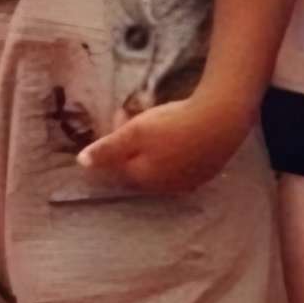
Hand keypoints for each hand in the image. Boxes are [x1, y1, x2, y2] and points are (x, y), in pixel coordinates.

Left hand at [77, 92, 249, 196]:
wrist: (222, 121)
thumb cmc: (173, 125)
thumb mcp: (134, 132)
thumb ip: (107, 150)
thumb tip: (81, 164)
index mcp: (142, 178)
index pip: (116, 165)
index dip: (113, 140)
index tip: (120, 115)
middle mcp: (163, 187)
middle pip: (137, 167)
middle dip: (130, 145)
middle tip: (134, 117)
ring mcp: (186, 183)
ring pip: (159, 167)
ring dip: (151, 149)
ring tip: (155, 123)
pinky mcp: (205, 174)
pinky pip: (179, 166)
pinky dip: (172, 152)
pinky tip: (177, 135)